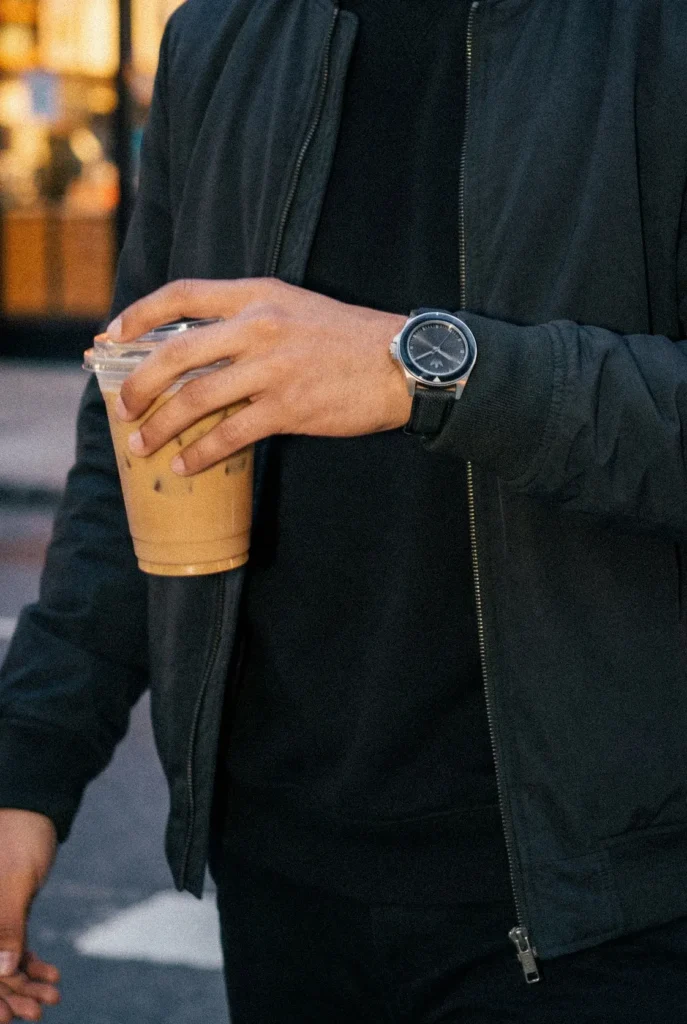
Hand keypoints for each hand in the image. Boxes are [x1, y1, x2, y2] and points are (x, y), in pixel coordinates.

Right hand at [0, 811, 59, 1021]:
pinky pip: (11, 947)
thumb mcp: (15, 881)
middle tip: (38, 1011)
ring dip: (23, 982)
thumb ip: (6, 926)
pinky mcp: (4, 915)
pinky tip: (53, 975)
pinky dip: (30, 962)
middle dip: (8, 994)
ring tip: (53, 996)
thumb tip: (3, 969)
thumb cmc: (20, 837)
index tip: (7, 1019)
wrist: (34, 808)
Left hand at [108, 278, 410, 474]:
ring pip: (195, 399)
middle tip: (122, 408)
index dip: (139, 315)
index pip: (183, 294)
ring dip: (160, 426)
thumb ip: (249, 320)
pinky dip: (200, 453)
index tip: (112, 336)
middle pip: (176, 354)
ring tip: (142, 445)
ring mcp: (273, 368)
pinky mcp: (288, 408)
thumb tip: (200, 351)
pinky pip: (229, 434)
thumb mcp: (295, 308)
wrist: (400, 364)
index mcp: (258, 295)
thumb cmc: (348, 339)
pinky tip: (186, 465)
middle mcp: (259, 326)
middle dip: (138, 384)